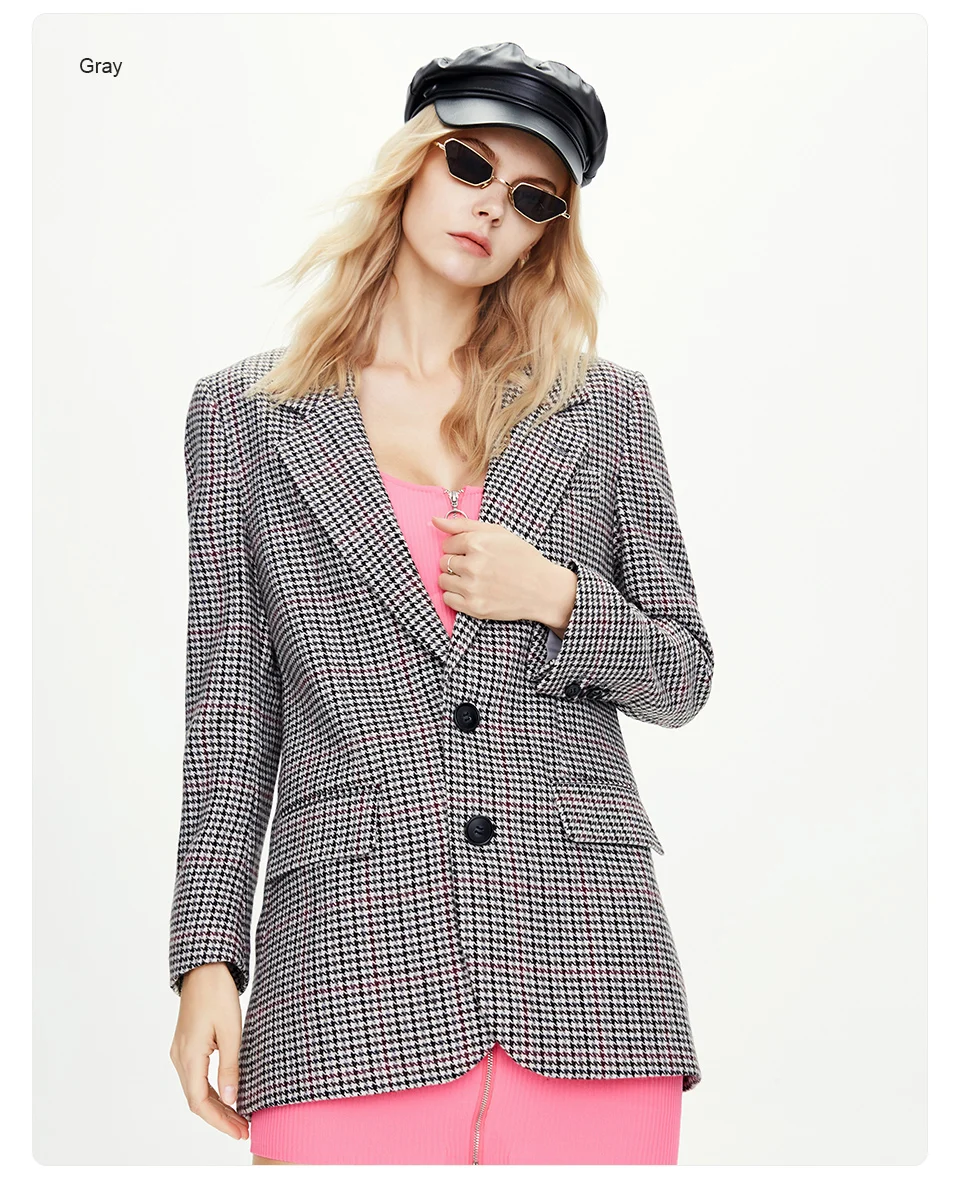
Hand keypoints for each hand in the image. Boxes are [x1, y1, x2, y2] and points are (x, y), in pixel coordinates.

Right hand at [169, 963, 248, 1140]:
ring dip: (216, 1105)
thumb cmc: (218, 993)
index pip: (199, 1102)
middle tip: (244, 1129)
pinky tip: (227, 1095)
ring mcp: (181, 1051)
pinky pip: (196, 1076)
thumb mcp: (231, 1031)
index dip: (219, 1121)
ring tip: (239, 1117)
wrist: (204, 967)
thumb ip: (230, 1066)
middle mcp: (180, 1057)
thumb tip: (231, 1098)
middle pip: (196, 1100)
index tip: (239, 1130)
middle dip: (220, 1117)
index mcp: (189, 1056)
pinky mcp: (186, 1045)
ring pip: (195, 1089)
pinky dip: (211, 1090)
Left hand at [431, 514, 576, 630]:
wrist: (542, 589)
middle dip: (456, 562)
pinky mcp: (474, 607)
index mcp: (477, 543)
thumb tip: (435, 520)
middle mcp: (472, 565)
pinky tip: (472, 591)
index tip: (472, 553)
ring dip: (454, 579)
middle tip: (476, 566)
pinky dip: (456, 595)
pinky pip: (448, 599)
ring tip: (474, 579)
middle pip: (444, 562)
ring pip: (443, 580)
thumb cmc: (522, 558)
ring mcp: (472, 587)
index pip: (447, 544)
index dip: (458, 547)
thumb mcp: (498, 533)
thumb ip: (464, 525)